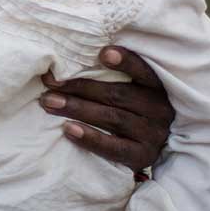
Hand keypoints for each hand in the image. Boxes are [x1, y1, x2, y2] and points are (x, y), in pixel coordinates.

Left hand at [39, 46, 173, 171]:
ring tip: (50, 103)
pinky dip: (90, 138)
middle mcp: (159, 110)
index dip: (125, 61)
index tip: (103, 53)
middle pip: (117, 95)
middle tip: (51, 83)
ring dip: (78, 109)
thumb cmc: (130, 111)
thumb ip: (111, 77)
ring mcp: (152, 135)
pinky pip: (113, 148)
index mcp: (156, 88)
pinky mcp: (142, 157)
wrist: (149, 150)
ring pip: (112, 118)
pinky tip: (68, 129)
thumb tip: (68, 63)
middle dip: (80, 87)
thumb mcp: (130, 90)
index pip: (142, 71)